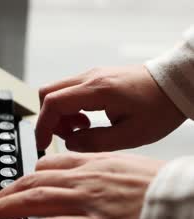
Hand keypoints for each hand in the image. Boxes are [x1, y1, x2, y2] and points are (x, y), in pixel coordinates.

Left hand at [0, 152, 164, 218]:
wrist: (183, 202)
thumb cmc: (159, 187)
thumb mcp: (124, 168)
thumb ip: (96, 171)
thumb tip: (77, 177)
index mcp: (92, 164)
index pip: (47, 166)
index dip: (25, 178)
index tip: (12, 187)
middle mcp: (83, 179)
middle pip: (32, 182)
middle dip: (5, 192)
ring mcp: (85, 202)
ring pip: (33, 201)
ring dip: (2, 207)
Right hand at [36, 65, 185, 151]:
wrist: (175, 85)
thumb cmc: (160, 109)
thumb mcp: (130, 135)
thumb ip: (94, 142)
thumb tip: (70, 143)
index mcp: (98, 90)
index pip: (53, 103)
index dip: (42, 125)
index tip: (43, 143)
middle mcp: (90, 78)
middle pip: (47, 93)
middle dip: (48, 119)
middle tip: (65, 136)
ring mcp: (91, 75)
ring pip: (56, 92)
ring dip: (60, 115)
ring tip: (81, 130)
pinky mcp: (95, 78)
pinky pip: (69, 92)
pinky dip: (69, 109)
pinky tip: (87, 121)